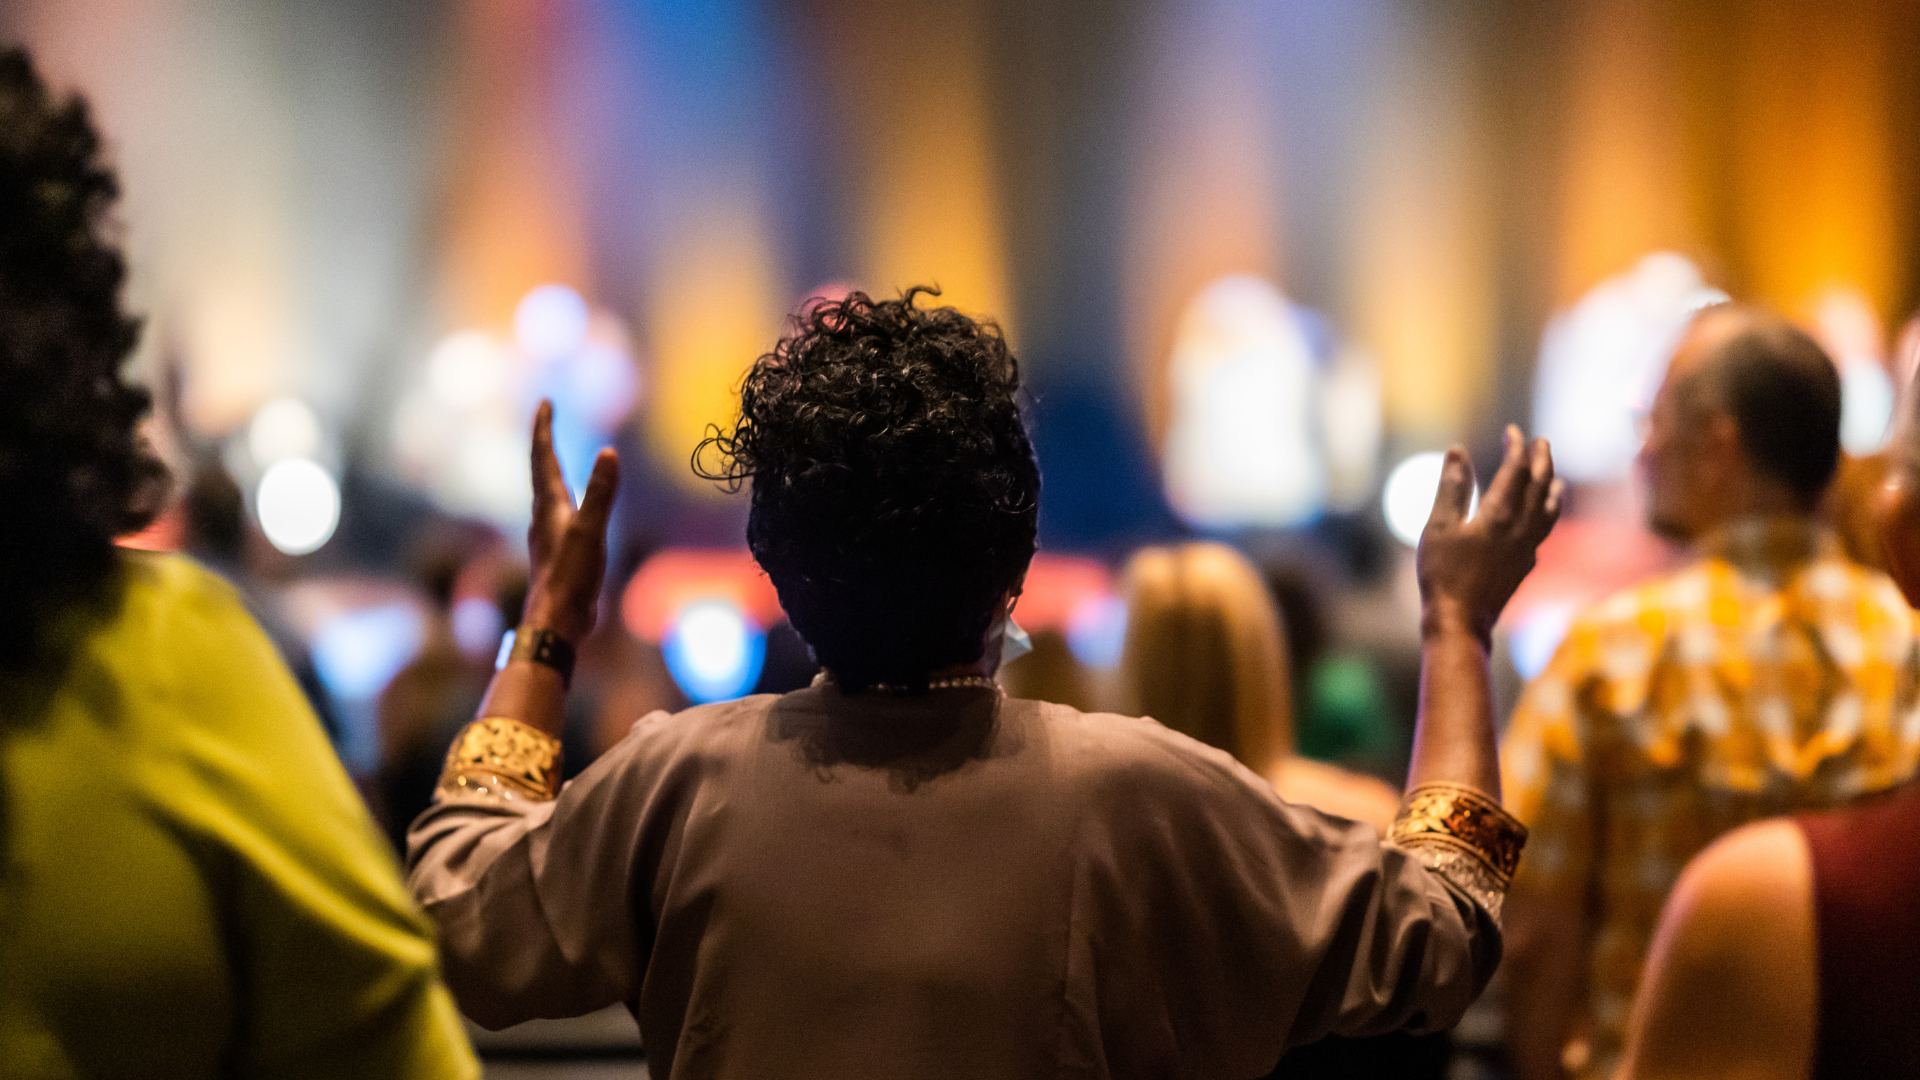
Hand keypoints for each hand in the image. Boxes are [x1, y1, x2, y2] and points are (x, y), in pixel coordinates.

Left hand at [522, 401, 619, 643]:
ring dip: (551, 470)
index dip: (544, 429)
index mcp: (550, 506)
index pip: (543, 458)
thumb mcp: (590, 531)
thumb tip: (608, 452)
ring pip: (548, 493)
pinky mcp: (560, 552)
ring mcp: (550, 535)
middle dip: (545, 443)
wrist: (557, 620)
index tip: (544, 403)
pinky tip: (570, 510)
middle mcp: (545, 516)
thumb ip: (601, 493)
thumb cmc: (570, 577)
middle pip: (542, 471)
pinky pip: (560, 514)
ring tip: (554, 458)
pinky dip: (566, 498)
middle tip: (546, 418)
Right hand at [1417, 426, 1561, 644]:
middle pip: (1540, 486)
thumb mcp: (1438, 526)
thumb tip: (1457, 451)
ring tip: (1555, 477)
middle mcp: (1520, 528)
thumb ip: (1451, 487)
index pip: (1516, 470)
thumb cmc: (1443, 573)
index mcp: (1499, 514)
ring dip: (1552, 487)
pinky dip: (1548, 513)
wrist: (1462, 621)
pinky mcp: (1525, 565)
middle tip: (1541, 442)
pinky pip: (1544, 530)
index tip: (1513, 431)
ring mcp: (1527, 548)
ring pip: (1548, 510)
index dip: (1516, 447)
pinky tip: (1542, 517)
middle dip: (1542, 460)